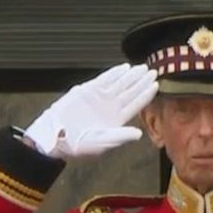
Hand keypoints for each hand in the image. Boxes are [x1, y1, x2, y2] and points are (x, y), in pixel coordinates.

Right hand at [23, 63, 158, 158]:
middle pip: (130, 91)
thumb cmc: (78, 144)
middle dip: (141, 82)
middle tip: (153, 71)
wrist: (56, 136)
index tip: (156, 85)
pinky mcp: (88, 91)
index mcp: (116, 120)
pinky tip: (124, 68)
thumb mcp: (102, 143)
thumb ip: (121, 137)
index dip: (146, 95)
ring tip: (142, 68)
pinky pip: (104, 79)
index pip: (135, 105)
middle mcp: (110, 107)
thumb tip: (139, 134)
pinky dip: (114, 73)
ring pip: (119, 84)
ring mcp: (100, 98)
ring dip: (131, 76)